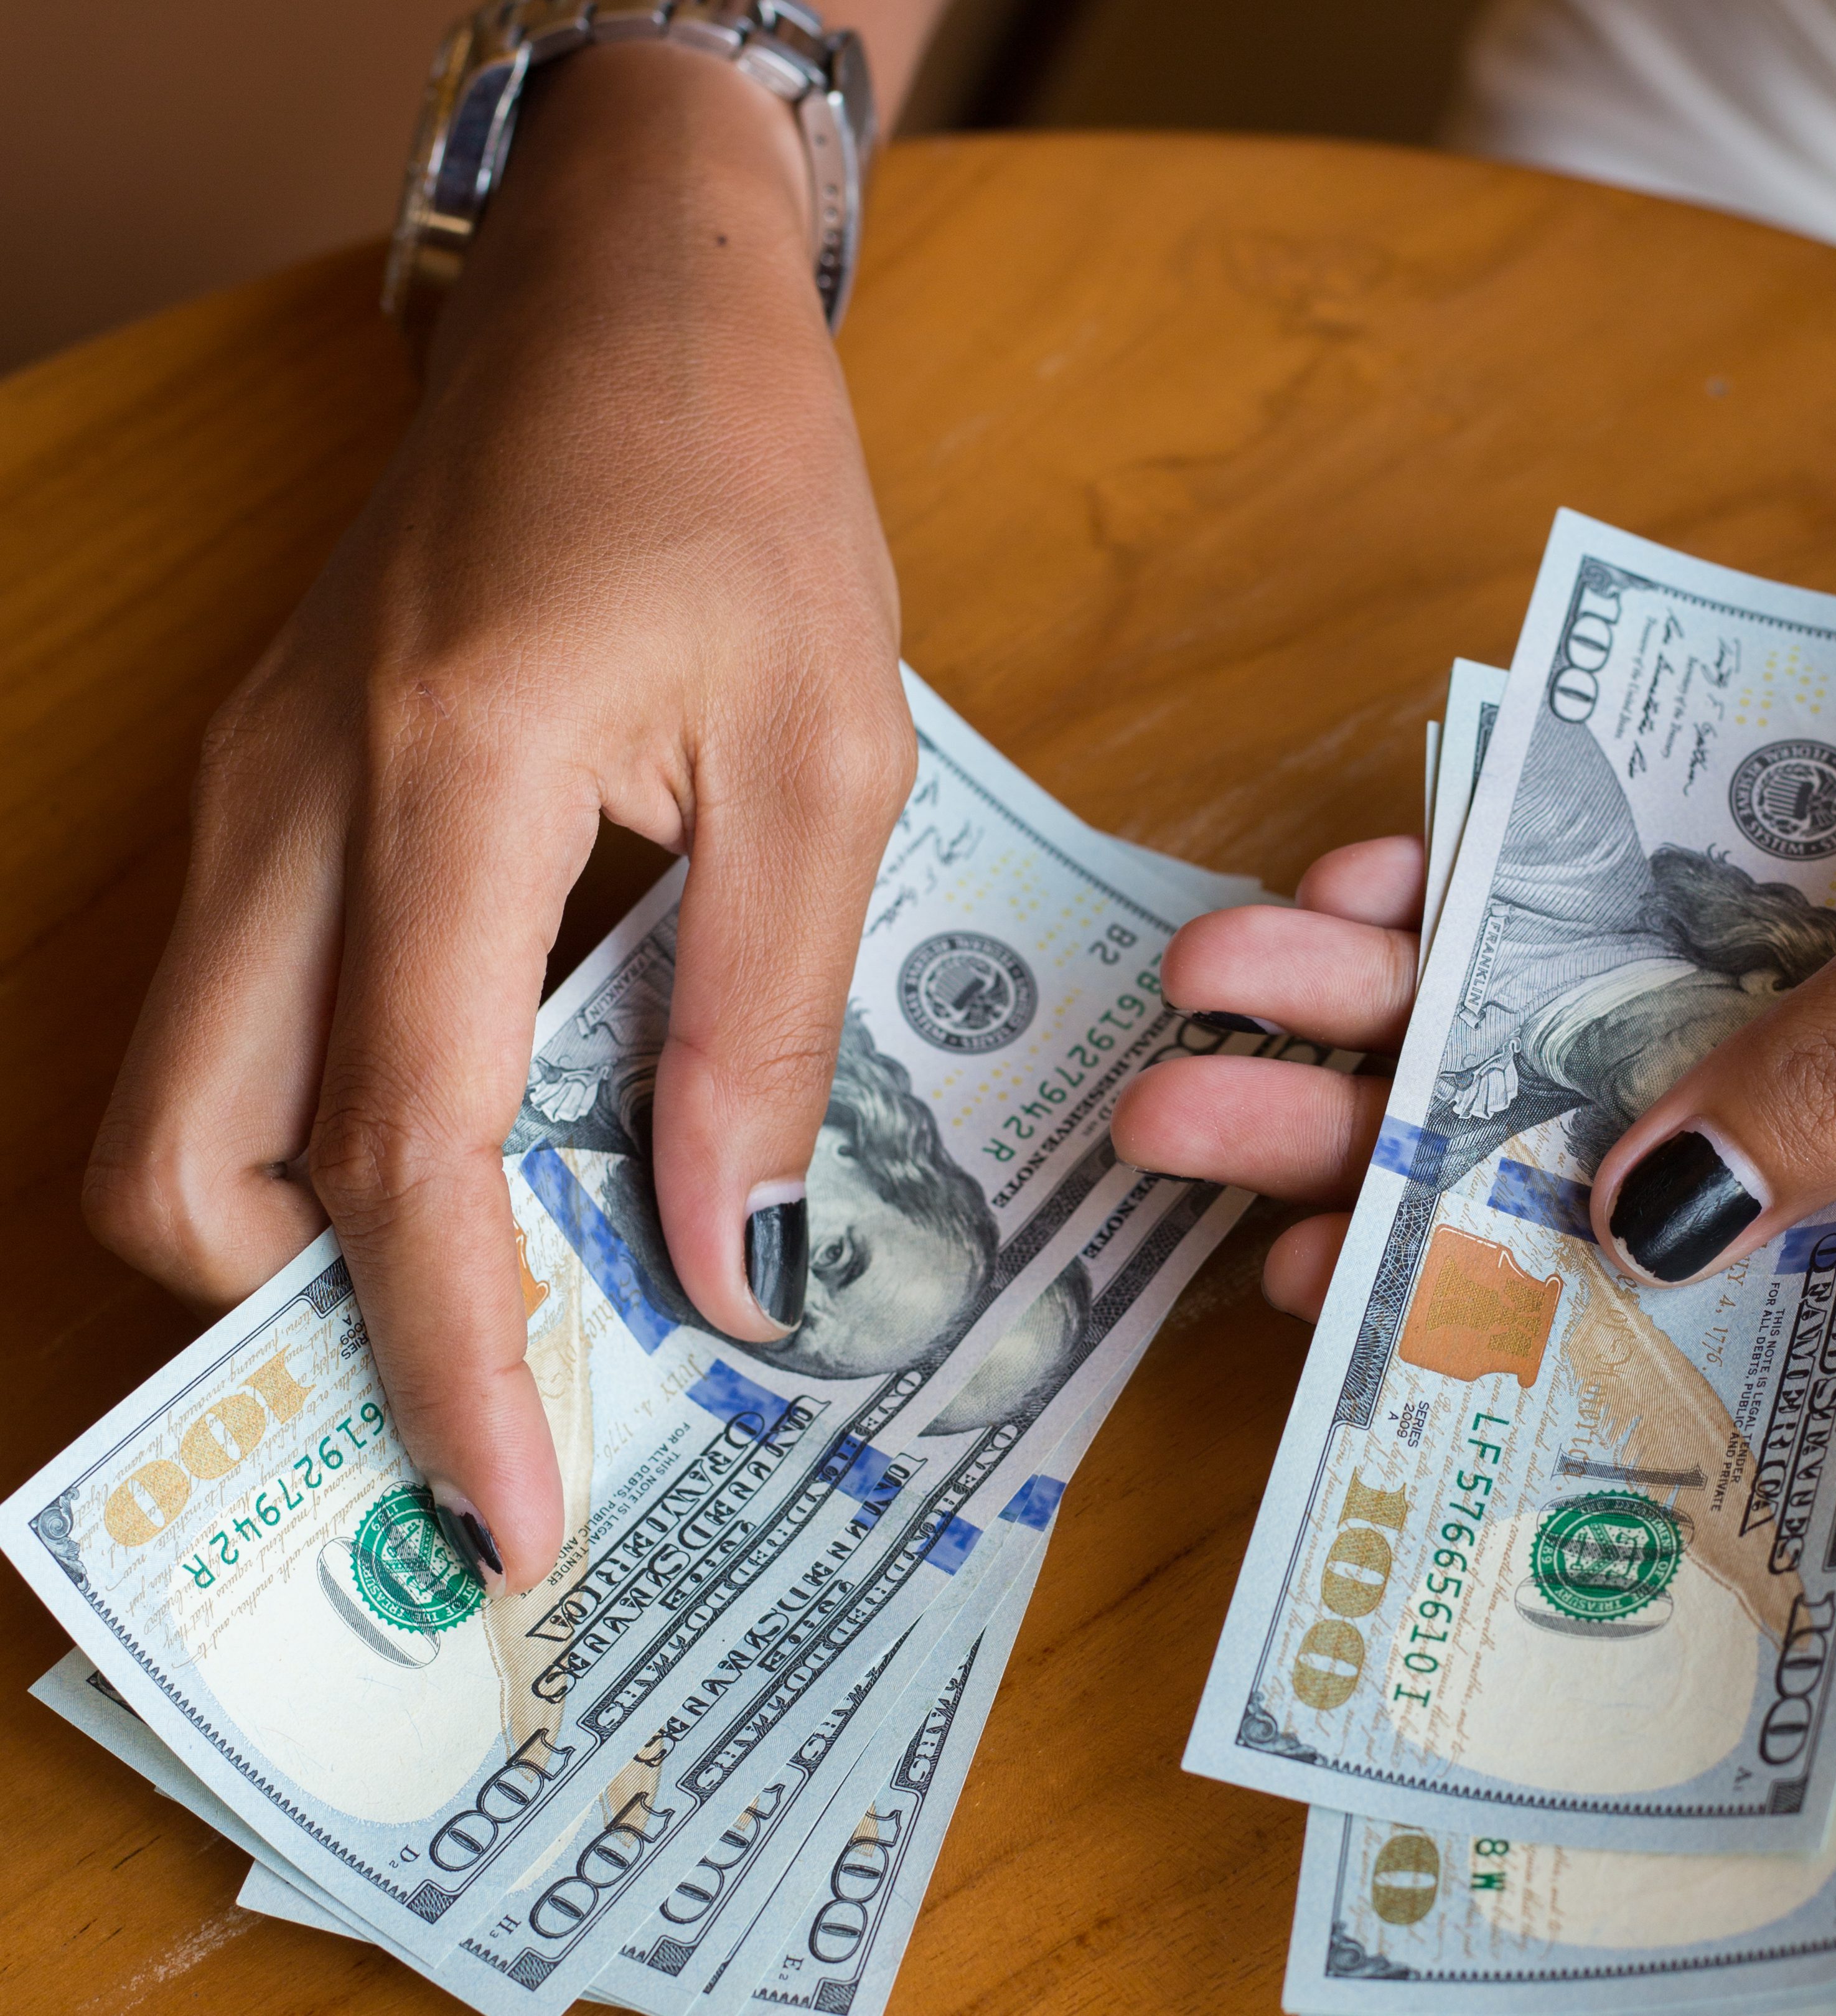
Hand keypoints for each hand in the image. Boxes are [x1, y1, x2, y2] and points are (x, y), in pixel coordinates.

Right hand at [82, 42, 912, 1589]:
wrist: (621, 295)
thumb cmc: (744, 492)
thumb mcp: (826, 757)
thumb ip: (765, 1019)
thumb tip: (728, 1262)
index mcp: (443, 782)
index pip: (400, 1146)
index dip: (448, 1352)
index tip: (512, 1510)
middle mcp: (289, 803)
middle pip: (181, 1163)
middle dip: (310, 1324)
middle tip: (494, 1403)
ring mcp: (251, 794)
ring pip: (188, 1101)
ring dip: (318, 1233)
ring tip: (510, 1295)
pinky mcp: (274, 792)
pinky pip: (253, 1017)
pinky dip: (338, 1127)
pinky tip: (499, 1147)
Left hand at [1111, 512, 1835, 1346]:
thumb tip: (1649, 1215)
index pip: (1715, 1329)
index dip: (1502, 1302)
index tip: (1318, 1282)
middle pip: (1604, 1187)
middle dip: (1384, 1146)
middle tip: (1176, 1123)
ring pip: (1601, 1051)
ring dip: (1412, 1006)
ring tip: (1223, 977)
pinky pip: (1661, 941)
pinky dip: (1525, 904)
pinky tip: (1388, 877)